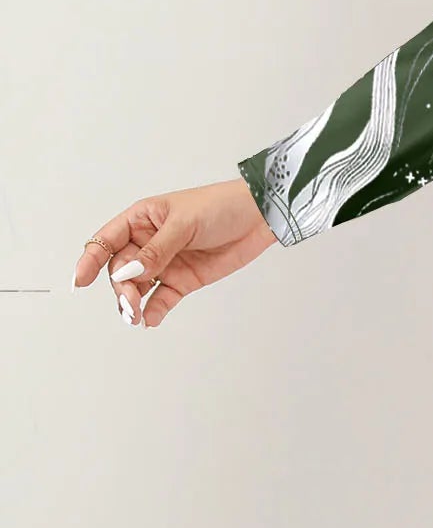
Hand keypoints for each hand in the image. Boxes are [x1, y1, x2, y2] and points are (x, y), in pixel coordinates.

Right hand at [71, 178, 275, 325]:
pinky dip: (155, 310)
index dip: (90, 260)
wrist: (258, 218)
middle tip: (129, 304)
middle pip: (121, 270)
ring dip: (133, 302)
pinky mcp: (184, 280)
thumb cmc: (219, 207)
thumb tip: (130, 272)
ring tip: (136, 316)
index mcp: (141, 219)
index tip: (80, 281)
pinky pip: (162, 299)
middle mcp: (148, 243)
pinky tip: (151, 320)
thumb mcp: (184, 224)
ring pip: (138, 287)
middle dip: (120, 288)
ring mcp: (165, 263)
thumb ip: (157, 251)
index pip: (107, 241)